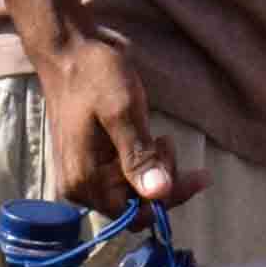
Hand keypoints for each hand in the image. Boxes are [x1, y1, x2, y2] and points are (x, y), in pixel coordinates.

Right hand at [42, 28, 196, 211]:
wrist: (68, 51)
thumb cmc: (94, 75)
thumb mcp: (121, 110)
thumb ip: (138, 155)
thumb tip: (159, 193)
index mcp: (84, 180)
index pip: (135, 214)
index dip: (167, 199)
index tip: (197, 175)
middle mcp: (79, 186)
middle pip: (134, 206)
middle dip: (162, 181)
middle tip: (168, 142)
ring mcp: (82, 175)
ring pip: (132, 192)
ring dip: (155, 171)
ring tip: (161, 137)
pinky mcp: (90, 162)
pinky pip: (124, 177)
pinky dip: (145, 164)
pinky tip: (153, 140)